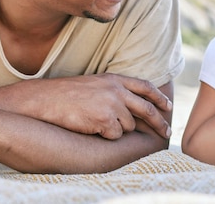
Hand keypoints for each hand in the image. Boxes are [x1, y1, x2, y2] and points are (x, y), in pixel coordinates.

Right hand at [36, 74, 171, 139]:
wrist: (46, 100)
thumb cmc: (67, 94)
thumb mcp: (94, 84)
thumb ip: (114, 90)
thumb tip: (134, 104)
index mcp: (114, 79)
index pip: (145, 86)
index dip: (159, 97)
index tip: (168, 106)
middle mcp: (116, 90)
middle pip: (147, 109)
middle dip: (159, 122)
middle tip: (166, 132)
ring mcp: (111, 104)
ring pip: (129, 126)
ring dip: (118, 129)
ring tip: (97, 122)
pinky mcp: (104, 120)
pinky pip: (115, 135)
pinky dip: (106, 136)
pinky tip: (91, 128)